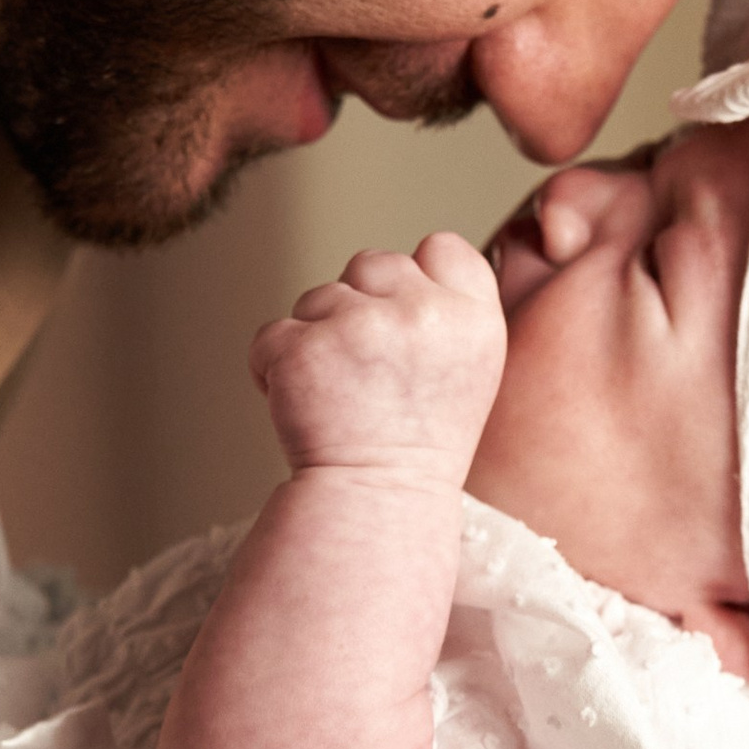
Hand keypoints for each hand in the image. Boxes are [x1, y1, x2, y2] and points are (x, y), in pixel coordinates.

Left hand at [250, 232, 506, 488]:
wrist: (376, 502)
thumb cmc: (420, 440)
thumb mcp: (468, 367)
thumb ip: (445, 309)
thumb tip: (399, 268)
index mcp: (474, 317)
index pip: (443, 246)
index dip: (416, 278)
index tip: (406, 322)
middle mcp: (423, 313)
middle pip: (373, 263)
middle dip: (360, 305)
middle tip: (368, 371)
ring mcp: (360, 326)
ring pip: (318, 297)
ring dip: (317, 338)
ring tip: (340, 395)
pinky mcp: (302, 348)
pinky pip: (274, 334)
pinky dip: (277, 367)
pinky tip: (306, 406)